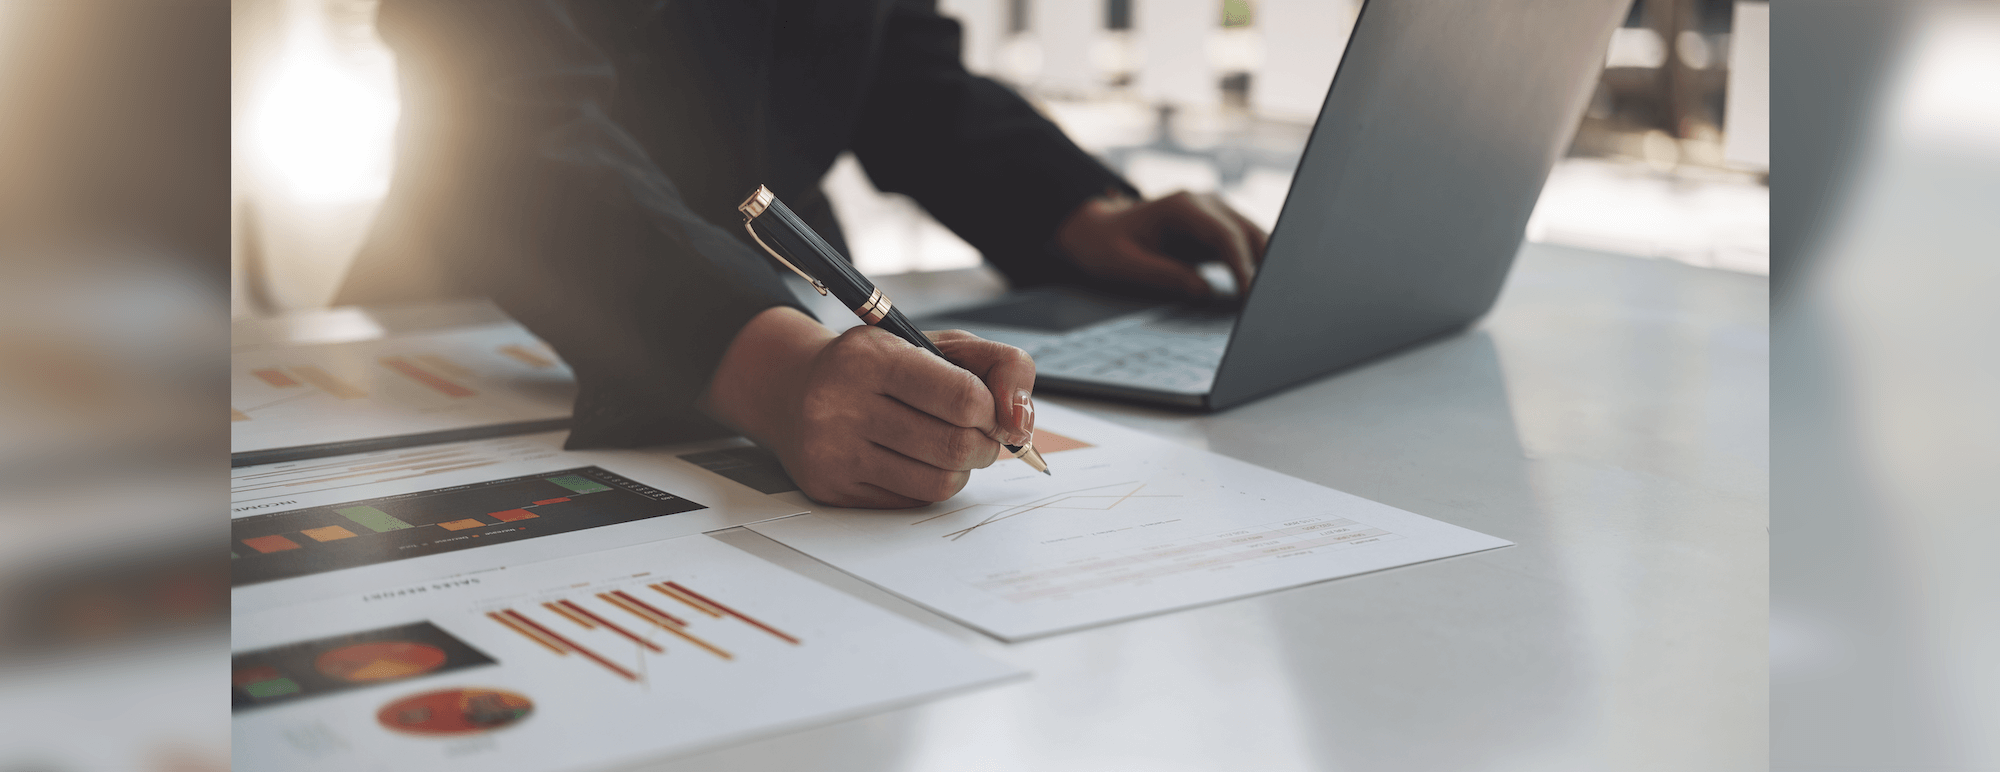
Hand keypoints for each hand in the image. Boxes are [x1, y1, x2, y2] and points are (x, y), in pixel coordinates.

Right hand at [703, 307, 1036, 507]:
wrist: (795, 389)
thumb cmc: (880, 366)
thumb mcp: (940, 345)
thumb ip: (1001, 366)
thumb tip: (1021, 422)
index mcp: (871, 356)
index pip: (965, 397)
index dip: (994, 410)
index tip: (992, 410)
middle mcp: (842, 403)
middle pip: (956, 446)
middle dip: (984, 443)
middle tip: (978, 432)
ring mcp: (832, 450)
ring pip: (939, 482)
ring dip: (962, 468)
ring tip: (950, 446)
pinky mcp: (831, 488)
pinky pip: (912, 500)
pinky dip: (931, 483)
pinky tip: (916, 460)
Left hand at [1055, 190, 1268, 298]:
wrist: (1097, 230)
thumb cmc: (1106, 244)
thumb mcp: (1125, 263)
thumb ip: (1163, 275)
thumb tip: (1204, 291)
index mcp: (1183, 206)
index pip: (1224, 234)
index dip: (1241, 265)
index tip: (1249, 294)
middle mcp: (1205, 203)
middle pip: (1247, 232)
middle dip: (1262, 265)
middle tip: (1267, 301)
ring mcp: (1214, 213)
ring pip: (1253, 237)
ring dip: (1263, 265)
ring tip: (1267, 300)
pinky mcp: (1217, 229)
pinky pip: (1244, 246)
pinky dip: (1254, 266)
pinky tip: (1256, 292)